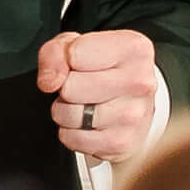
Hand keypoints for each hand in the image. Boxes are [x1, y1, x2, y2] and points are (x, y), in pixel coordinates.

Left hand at [35, 28, 166, 168]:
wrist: (136, 105)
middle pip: (70, 87)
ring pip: (69, 115)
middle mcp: (140, 82)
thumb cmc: (106, 71)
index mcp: (134, 48)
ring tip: (84, 105)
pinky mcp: (121, 143)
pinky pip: (72, 139)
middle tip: (82, 88)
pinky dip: (72, 133)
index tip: (79, 65)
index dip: (67, 61)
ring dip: (66, 112)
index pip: (75, 55)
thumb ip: (56, 53)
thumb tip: (50, 81)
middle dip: (66, 89)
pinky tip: (88, 123)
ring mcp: (132, 115)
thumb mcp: (78, 46)